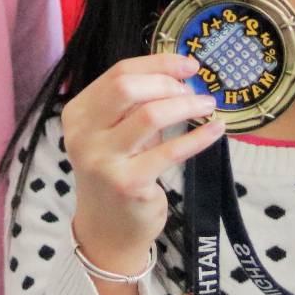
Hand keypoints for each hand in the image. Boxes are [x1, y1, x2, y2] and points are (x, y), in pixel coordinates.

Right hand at [62, 53, 222, 279]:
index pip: (118, 73)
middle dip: (168, 82)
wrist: (107, 230)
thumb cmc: (116, 172)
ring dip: (186, 106)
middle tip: (194, 90)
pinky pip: (171, 151)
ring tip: (207, 106)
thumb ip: (134, 106)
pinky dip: (198, 137)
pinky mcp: (128, 184)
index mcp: (78, 113)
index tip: (188, 65)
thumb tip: (180, 76)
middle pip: (127, 87)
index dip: (157, 63)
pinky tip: (215, 130)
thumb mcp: (114, 134)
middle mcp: (83, 135)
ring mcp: (103, 160)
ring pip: (149, 115)